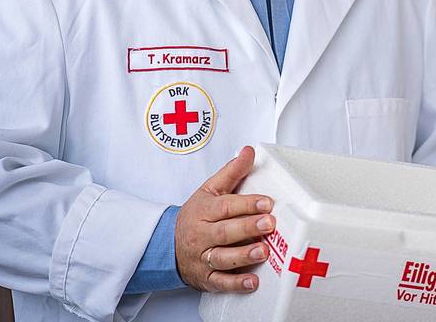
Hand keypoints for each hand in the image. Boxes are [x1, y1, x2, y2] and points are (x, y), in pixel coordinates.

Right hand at [175, 145, 275, 292]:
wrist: (166, 245)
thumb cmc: (195, 216)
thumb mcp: (209, 190)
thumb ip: (231, 172)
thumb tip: (249, 151)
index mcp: (204, 211)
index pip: (225, 207)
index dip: (246, 204)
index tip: (266, 203)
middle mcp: (202, 235)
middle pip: (224, 232)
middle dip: (247, 227)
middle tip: (269, 223)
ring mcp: (202, 258)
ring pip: (222, 258)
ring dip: (243, 256)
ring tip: (263, 251)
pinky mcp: (205, 278)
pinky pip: (220, 282)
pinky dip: (235, 284)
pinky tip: (252, 282)